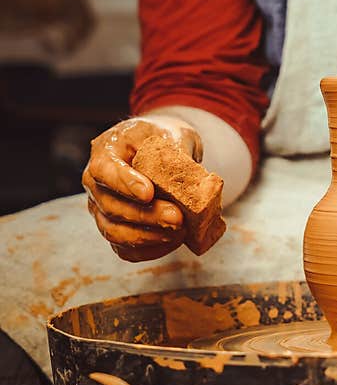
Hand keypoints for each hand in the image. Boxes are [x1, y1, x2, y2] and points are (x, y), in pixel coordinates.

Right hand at [82, 116, 201, 261]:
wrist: (163, 148)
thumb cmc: (165, 137)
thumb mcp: (172, 134)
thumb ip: (177, 153)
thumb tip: (191, 181)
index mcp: (106, 152)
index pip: (104, 171)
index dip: (124, 184)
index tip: (149, 193)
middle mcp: (96, 183)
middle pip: (110, 206)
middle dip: (145, 216)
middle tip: (177, 218)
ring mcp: (102, 209)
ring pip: (114, 231)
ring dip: (147, 237)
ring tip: (178, 232)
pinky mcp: (116, 228)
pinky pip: (125, 249)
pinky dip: (148, 250)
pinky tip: (173, 243)